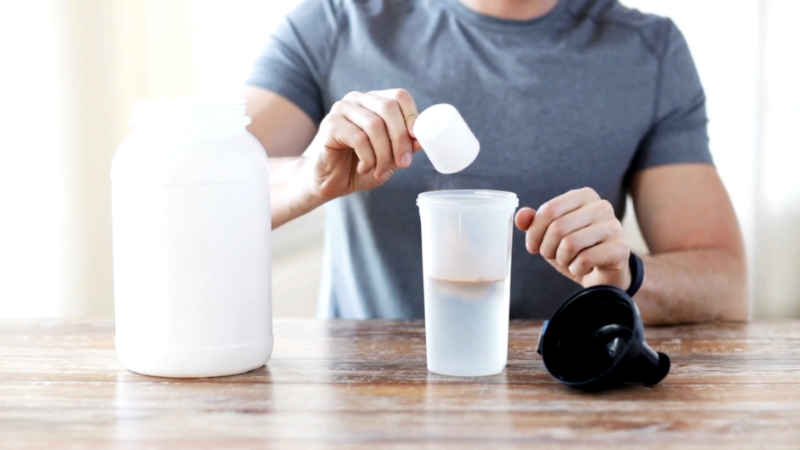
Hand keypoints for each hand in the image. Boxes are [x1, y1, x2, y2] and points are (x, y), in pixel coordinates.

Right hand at [306, 89, 421, 200]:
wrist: (328, 181)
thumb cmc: (359, 167)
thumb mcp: (390, 158)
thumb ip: (405, 146)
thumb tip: (422, 139)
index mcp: (374, 101)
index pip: (399, 96)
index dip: (412, 117)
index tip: (416, 142)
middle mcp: (357, 99)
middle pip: (389, 108)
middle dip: (400, 140)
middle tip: (403, 163)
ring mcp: (341, 109)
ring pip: (375, 125)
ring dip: (384, 154)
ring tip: (380, 170)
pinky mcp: (330, 125)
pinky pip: (359, 138)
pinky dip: (368, 158)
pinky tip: (364, 168)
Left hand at [514, 188, 631, 289]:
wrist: (604, 275)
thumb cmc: (576, 251)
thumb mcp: (549, 236)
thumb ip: (534, 223)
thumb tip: (521, 217)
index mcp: (583, 196)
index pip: (549, 210)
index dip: (534, 233)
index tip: (534, 246)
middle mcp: (601, 206)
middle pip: (558, 227)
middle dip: (547, 249)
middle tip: (553, 256)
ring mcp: (613, 226)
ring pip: (570, 244)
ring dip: (562, 259)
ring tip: (569, 261)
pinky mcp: (620, 248)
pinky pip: (584, 259)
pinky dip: (576, 269)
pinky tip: (582, 268)